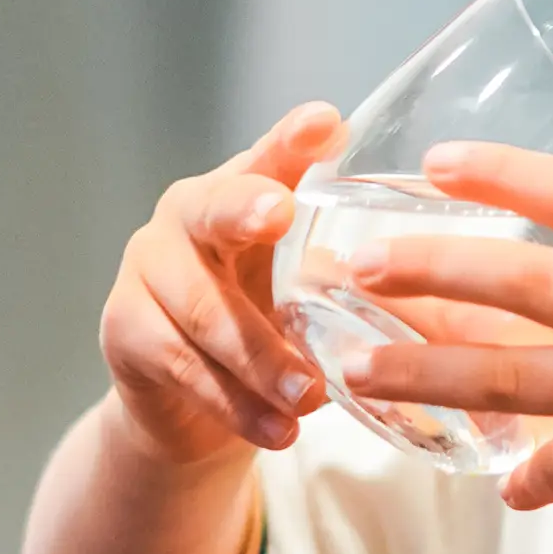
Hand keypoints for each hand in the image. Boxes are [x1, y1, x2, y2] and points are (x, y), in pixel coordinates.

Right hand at [98, 100, 340, 464]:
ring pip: (206, 311)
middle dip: (247, 207)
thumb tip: (428, 285)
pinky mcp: (124, 328)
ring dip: (263, 358)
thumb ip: (349, 276)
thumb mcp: (308, 292)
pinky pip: (183, 366)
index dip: (292, 140)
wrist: (195, 403)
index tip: (325, 123)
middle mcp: (185, 215)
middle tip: (281, 214)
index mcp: (241, 191)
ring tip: (312, 394)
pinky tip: (278, 430)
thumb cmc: (264, 325)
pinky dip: (238, 404)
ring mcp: (146, 268)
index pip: (270, 157)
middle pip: (214, 209)